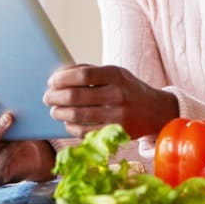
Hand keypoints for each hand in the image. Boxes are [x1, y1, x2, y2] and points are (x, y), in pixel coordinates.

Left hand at [43, 64, 177, 138]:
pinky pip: (85, 131)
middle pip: (75, 96)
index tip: (52, 81)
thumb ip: (90, 71)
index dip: (62, 79)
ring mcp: (117, 114)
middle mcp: (117, 94)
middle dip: (55, 97)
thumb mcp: (116, 74)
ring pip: (77, 115)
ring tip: (55, 111)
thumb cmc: (129, 90)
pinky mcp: (116, 131)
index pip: (82, 75)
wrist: (156, 111)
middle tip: (48, 98)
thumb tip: (60, 74)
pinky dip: (71, 128)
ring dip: (59, 113)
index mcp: (116, 75)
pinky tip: (68, 123)